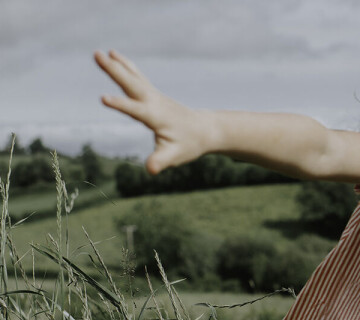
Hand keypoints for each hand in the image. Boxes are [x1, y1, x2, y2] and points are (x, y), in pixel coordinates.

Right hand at [95, 50, 213, 174]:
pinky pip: (137, 77)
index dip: (120, 105)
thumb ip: (161, 161)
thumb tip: (151, 169)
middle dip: (114, 70)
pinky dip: (126, 66)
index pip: (136, 110)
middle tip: (97, 55)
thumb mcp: (175, 156)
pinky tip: (115, 57)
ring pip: (133, 77)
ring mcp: (154, 96)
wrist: (205, 130)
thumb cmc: (189, 144)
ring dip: (117, 64)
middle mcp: (154, 102)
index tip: (102, 98)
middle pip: (132, 84)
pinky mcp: (153, 95)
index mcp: (156, 117)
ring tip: (100, 52)